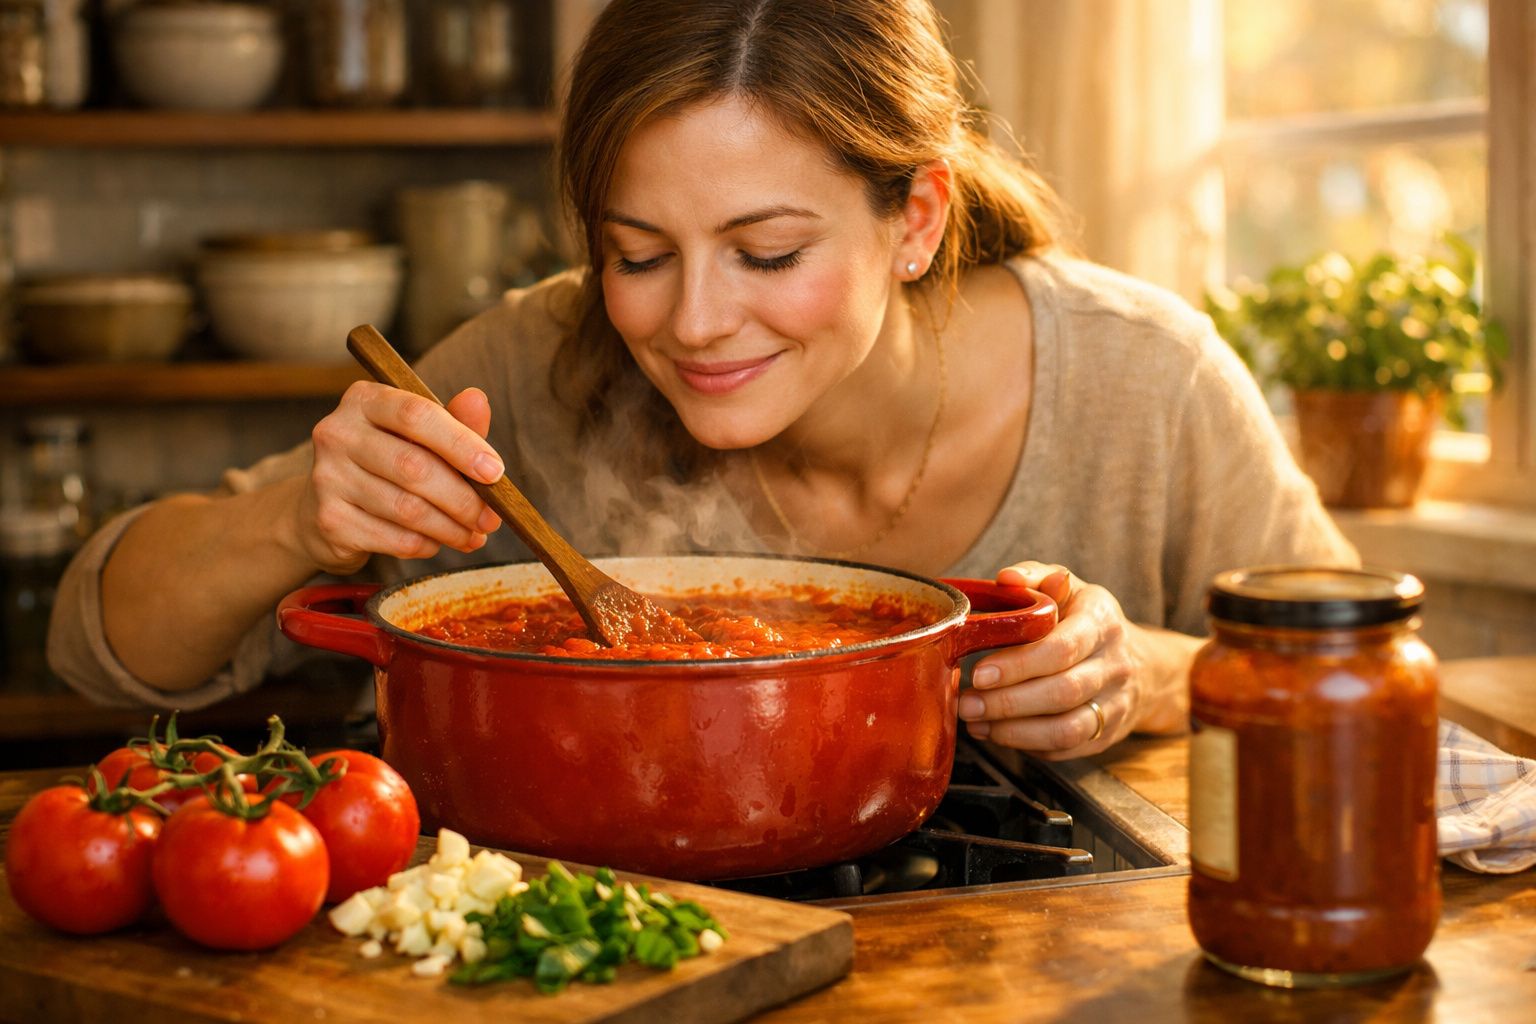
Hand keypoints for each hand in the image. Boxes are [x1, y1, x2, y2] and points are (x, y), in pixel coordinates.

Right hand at [296, 382, 504, 573]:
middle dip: (463, 498)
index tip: (495, 472)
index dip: (461, 444)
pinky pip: (395, 538)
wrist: (323, 509)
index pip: (416, 415)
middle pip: (413, 467)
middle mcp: (337, 433)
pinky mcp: (330, 521)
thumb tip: (478, 399)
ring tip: (473, 535)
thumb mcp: (420, 436)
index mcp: (364, 401)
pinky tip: (438, 542)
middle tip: (491, 518)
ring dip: (451, 528)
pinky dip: (427, 544)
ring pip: (407, 509)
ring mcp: (327, 478)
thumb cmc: (386, 463)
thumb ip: (454, 422)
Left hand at [957, 561, 1146, 758]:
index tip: (980, 673)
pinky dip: (1027, 744)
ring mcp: (1115, 703)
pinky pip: (1066, 748)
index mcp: (1101, 621)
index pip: (1062, 647)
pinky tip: (996, 733)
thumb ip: (1035, 578)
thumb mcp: (1067, 589)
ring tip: (976, 722)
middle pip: (1062, 692)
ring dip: (1014, 731)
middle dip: (1008, 702)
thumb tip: (1007, 578)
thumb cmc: (1085, 620)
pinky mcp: (1107, 734)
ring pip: (1066, 729)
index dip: (1018, 664)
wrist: (1141, 664)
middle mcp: (1114, 664)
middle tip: (968, 703)